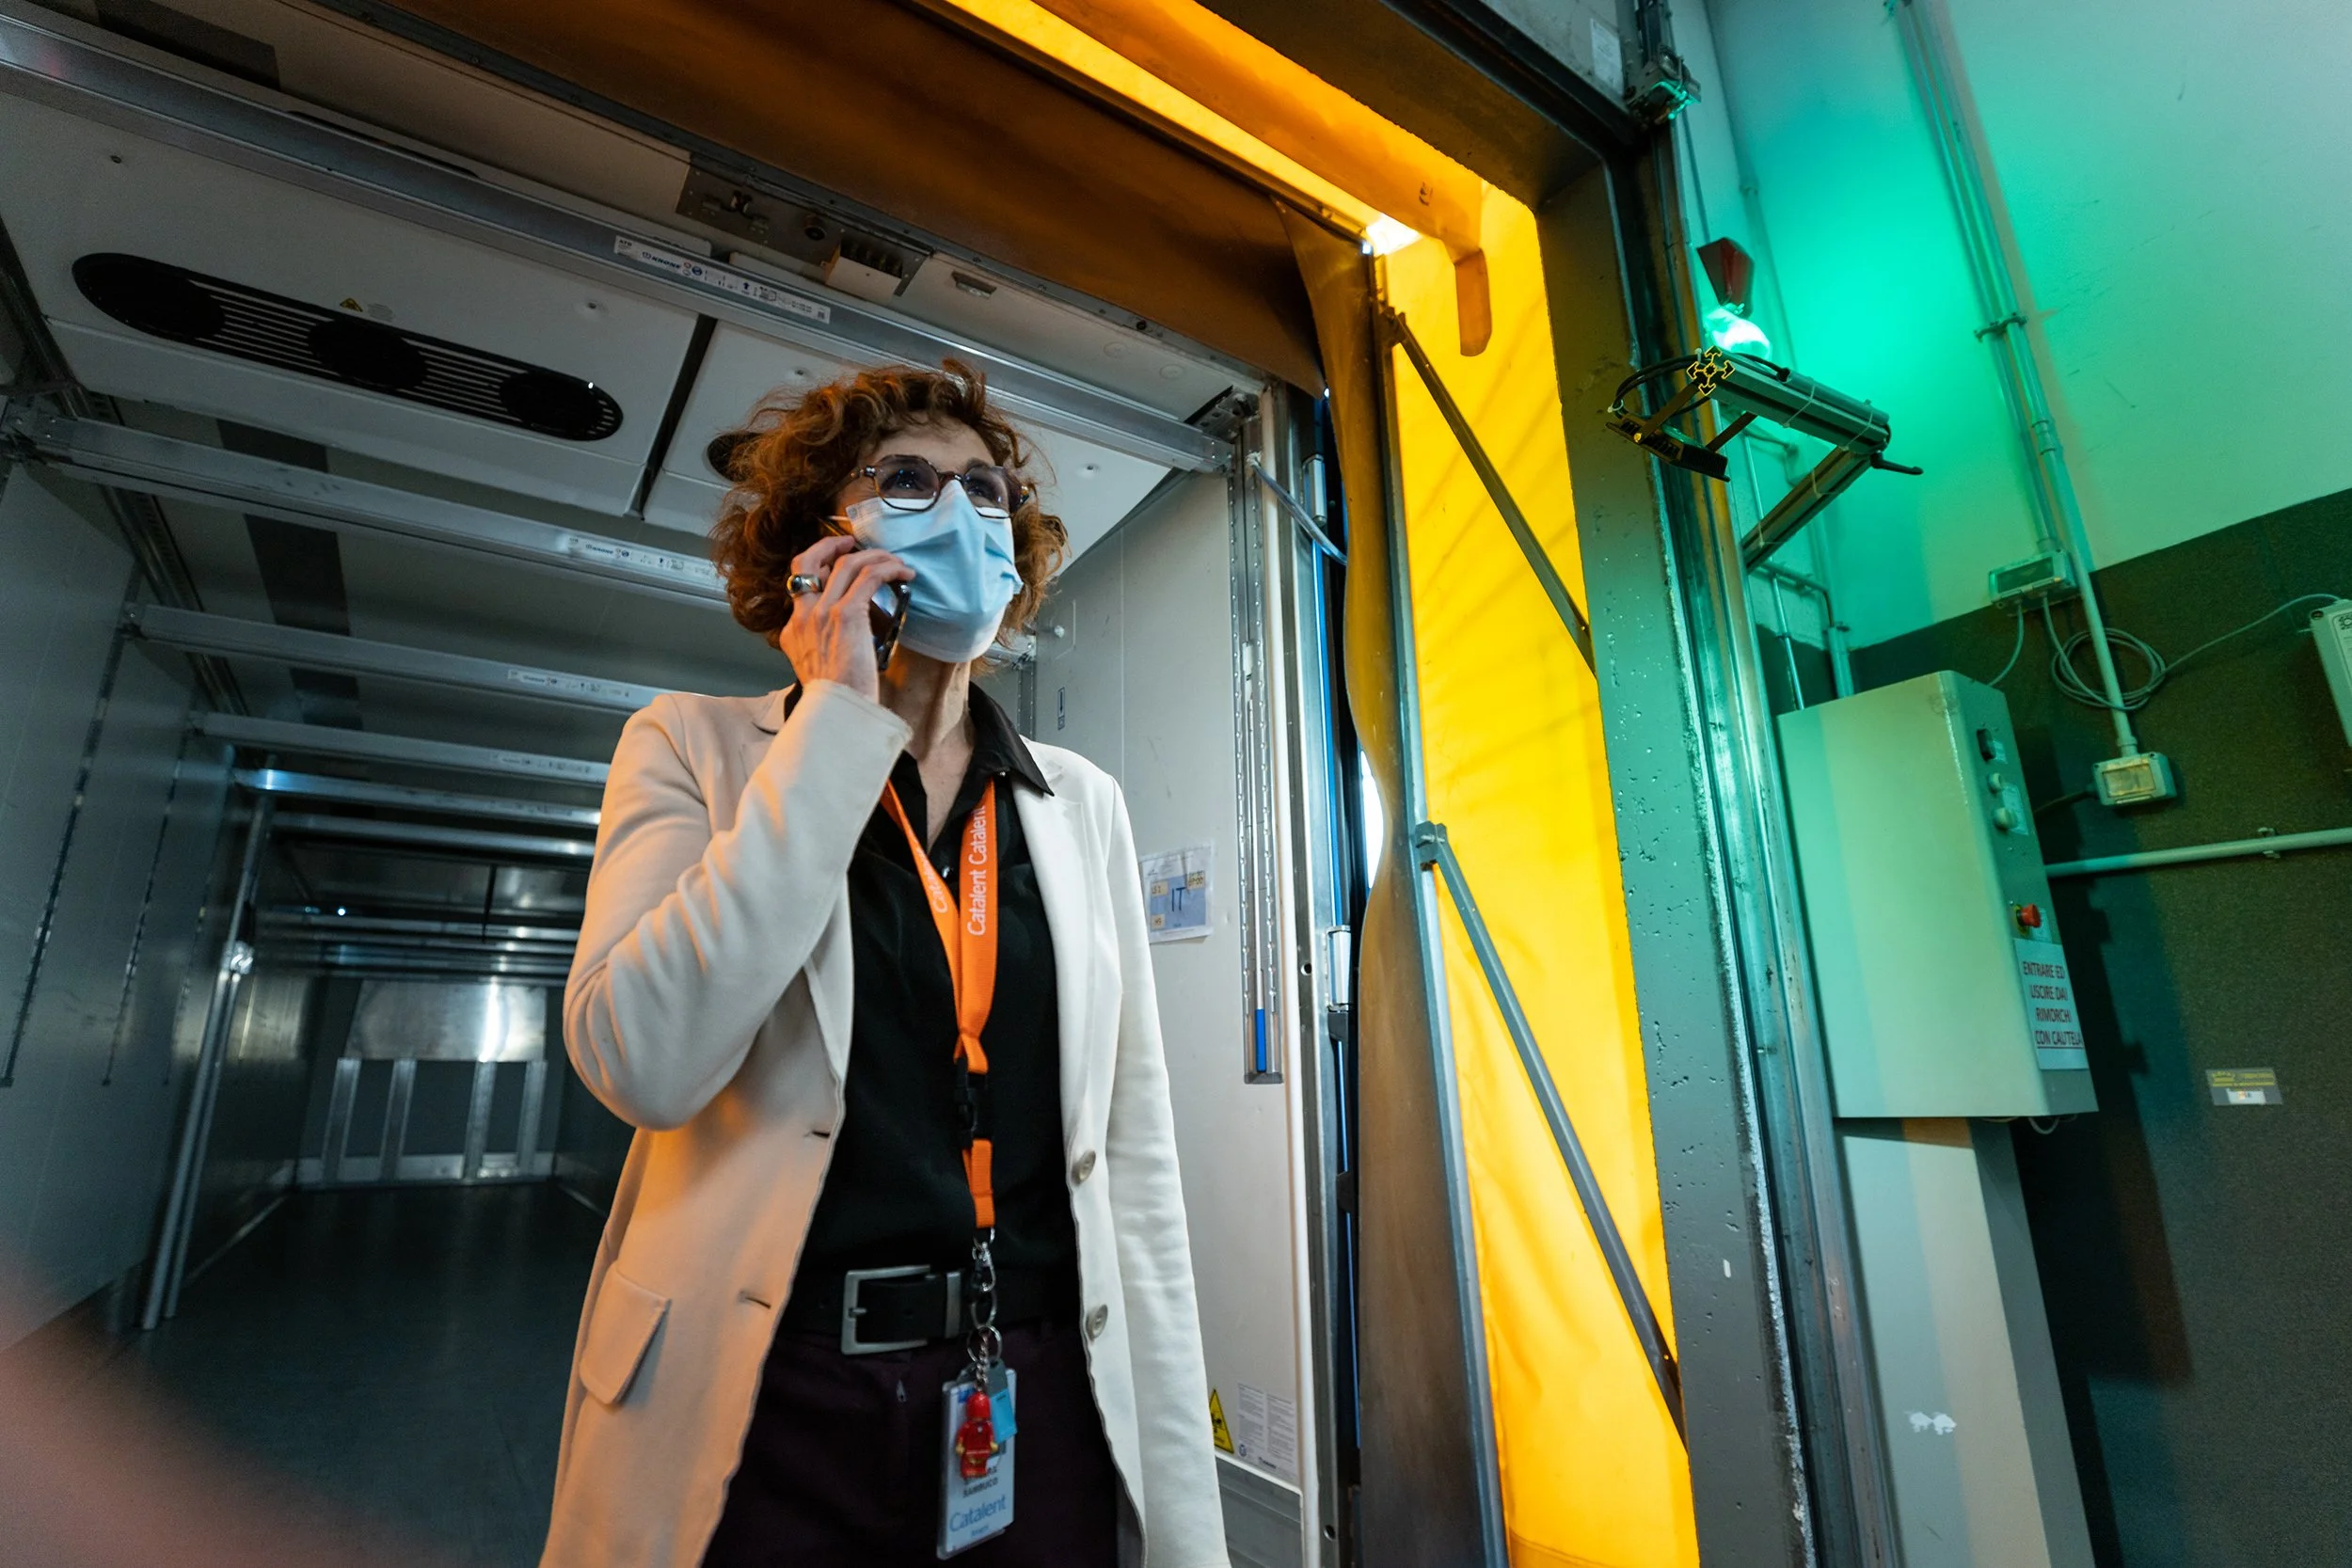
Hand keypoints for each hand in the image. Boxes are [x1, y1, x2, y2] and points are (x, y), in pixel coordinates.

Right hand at [775, 535, 913, 702]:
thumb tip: (844, 635)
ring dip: (873, 556)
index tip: (839, 564)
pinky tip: (903, 572)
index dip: (820, 567)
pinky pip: (869, 576)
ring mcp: (822, 612)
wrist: (838, 710)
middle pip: (808, 561)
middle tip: (852, 543)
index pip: (799, 583)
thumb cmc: (837, 697)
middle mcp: (803, 616)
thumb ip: (822, 646)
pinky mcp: (847, 614)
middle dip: (831, 545)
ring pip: (846, 564)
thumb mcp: (817, 668)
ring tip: (894, 561)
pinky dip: (888, 568)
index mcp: (793, 630)